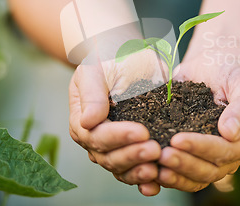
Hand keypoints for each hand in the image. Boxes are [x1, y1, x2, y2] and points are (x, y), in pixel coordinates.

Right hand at [68, 49, 166, 195]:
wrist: (122, 56)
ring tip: (157, 168)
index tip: (141, 131)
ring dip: (139, 171)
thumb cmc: (105, 60)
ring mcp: (116, 147)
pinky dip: (146, 180)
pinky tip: (157, 183)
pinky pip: (137, 170)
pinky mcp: (134, 149)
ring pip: (123, 168)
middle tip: (154, 149)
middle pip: (110, 157)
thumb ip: (92, 94)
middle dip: (132, 155)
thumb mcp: (95, 71)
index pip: (97, 136)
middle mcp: (97, 140)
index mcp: (82, 123)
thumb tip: (88, 121)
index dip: (118, 137)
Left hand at [156, 48, 239, 191]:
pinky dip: (169, 175)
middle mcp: (233, 153)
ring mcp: (212, 157)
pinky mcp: (194, 155)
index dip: (202, 147)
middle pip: (210, 170)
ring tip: (155, 166)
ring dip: (176, 175)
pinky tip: (151, 170)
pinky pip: (183, 173)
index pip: (226, 150)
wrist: (214, 62)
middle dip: (185, 163)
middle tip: (162, 155)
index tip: (178, 139)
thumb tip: (230, 133)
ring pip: (196, 177)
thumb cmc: (232, 69)